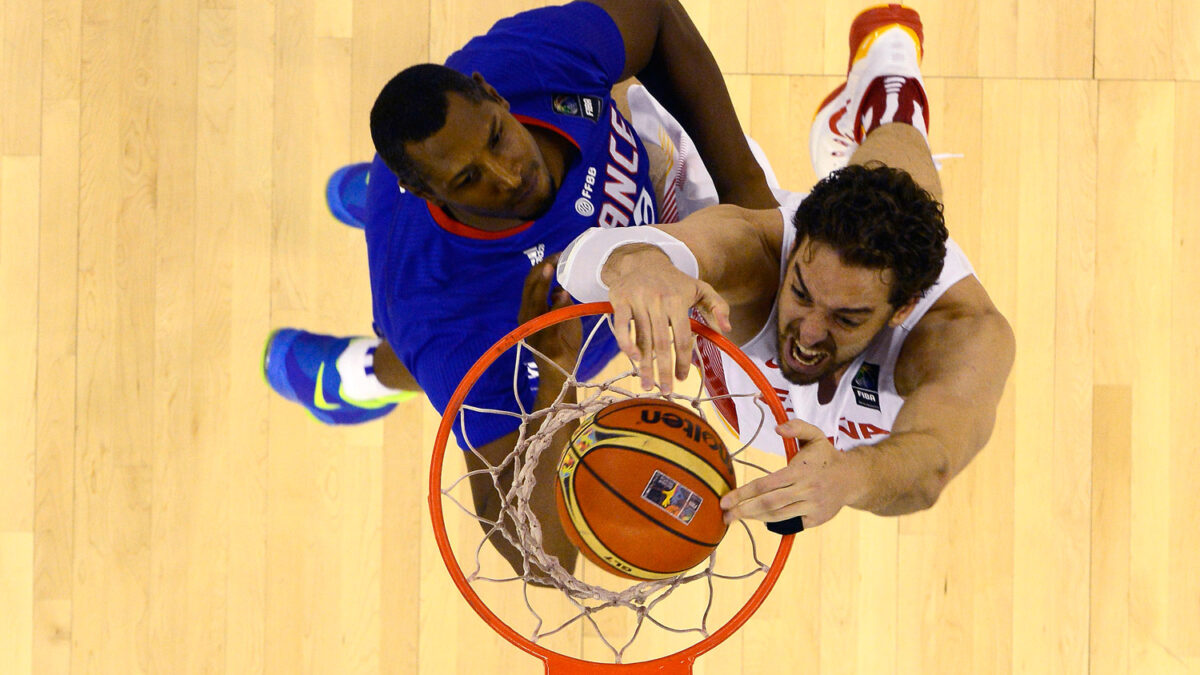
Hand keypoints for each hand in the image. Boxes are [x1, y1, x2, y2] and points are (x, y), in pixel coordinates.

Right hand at [519, 256, 580, 370]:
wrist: (561, 372)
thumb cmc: (562, 343)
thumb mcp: (562, 317)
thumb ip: (559, 301)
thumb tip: (559, 287)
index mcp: (530, 310)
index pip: (531, 283)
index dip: (542, 266)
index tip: (557, 254)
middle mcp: (527, 317)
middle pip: (529, 287)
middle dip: (542, 269)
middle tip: (556, 255)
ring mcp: (534, 329)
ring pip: (534, 301)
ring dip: (542, 283)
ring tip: (550, 267)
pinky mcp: (545, 341)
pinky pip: (549, 321)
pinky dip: (556, 306)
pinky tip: (562, 293)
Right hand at [604, 245, 730, 392]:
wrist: (643, 260)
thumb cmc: (674, 281)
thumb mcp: (701, 288)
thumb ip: (718, 307)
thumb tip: (727, 330)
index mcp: (678, 300)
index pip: (682, 336)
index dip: (683, 360)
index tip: (683, 378)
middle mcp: (658, 300)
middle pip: (661, 342)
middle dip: (664, 369)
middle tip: (666, 391)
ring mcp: (638, 300)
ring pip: (642, 338)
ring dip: (644, 364)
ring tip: (647, 385)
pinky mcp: (621, 300)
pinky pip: (622, 326)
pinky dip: (626, 343)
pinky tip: (632, 358)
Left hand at [719, 419, 860, 529]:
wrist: (853, 478)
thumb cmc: (826, 456)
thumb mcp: (815, 435)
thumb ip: (797, 427)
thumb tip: (777, 427)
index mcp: (801, 471)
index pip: (766, 484)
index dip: (743, 493)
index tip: (726, 499)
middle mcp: (806, 491)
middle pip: (769, 503)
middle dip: (744, 510)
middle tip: (725, 515)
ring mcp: (812, 507)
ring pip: (777, 516)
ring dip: (755, 517)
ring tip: (737, 517)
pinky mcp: (816, 519)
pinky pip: (790, 523)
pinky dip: (773, 521)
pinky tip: (759, 517)